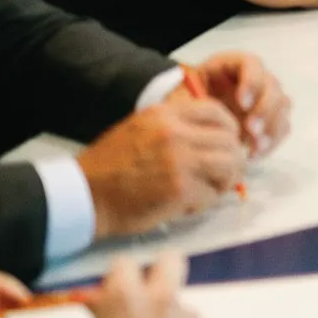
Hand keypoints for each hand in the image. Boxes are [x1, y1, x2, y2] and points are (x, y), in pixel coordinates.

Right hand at [80, 99, 246, 238]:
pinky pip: (212, 194)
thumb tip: (215, 139)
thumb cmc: (111, 166)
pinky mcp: (180, 189)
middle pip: (230, 141)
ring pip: (230, 166)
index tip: (226, 146)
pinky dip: (205, 203)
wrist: (84, 195)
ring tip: (207, 191)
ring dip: (224, 182)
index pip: (218, 112)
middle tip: (221, 177)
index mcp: (165, 114)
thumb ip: (177, 128)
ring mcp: (179, 160)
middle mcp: (175, 132)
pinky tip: (186, 205)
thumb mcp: (142, 129)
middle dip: (232, 161)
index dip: (229, 131)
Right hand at [89, 254, 219, 317]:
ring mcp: (193, 317)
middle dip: (161, 272)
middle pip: (169, 261)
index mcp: (125, 300)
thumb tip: (101, 303)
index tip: (117, 296)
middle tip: (151, 301)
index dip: (120, 279)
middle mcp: (162, 299)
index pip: (123, 263)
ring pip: (184, 307)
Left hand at [179, 53, 290, 158]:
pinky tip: (254, 154)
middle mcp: (253, 78)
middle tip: (250, 130)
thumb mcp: (181, 99)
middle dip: (265, 109)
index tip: (241, 103)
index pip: (252, 64)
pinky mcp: (269, 117)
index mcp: (231, 65)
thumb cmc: (182, 106)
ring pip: (282, 106)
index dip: (252, 81)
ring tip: (254, 147)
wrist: (186, 122)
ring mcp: (264, 98)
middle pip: (272, 85)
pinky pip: (282, 126)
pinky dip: (272, 141)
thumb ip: (194, 102)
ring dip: (272, 127)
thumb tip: (208, 110)